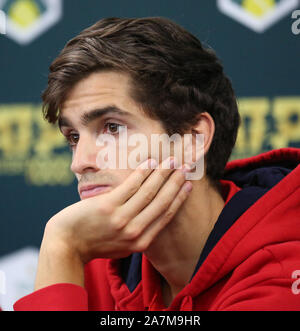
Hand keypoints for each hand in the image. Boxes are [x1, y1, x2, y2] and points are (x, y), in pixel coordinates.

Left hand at [35, 157, 191, 289]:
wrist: (67, 244)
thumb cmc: (95, 244)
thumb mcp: (122, 248)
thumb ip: (139, 236)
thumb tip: (153, 219)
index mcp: (141, 243)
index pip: (165, 215)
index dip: (178, 198)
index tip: (187, 185)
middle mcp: (134, 232)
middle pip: (161, 202)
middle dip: (175, 182)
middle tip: (185, 167)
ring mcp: (121, 219)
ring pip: (149, 191)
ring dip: (162, 174)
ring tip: (171, 161)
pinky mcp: (108, 206)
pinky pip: (131, 185)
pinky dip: (143, 172)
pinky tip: (150, 162)